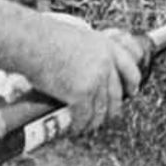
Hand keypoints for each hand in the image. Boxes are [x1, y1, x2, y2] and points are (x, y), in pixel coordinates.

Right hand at [28, 19, 143, 135]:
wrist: (33, 41)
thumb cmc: (46, 36)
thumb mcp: (76, 37)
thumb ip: (85, 51)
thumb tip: (79, 66)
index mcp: (106, 46)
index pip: (129, 67)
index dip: (132, 82)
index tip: (132, 90)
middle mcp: (105, 64)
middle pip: (116, 94)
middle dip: (112, 110)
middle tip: (105, 116)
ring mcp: (95, 80)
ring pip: (101, 110)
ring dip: (94, 122)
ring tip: (86, 126)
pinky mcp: (81, 94)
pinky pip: (84, 117)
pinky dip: (79, 126)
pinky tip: (75, 129)